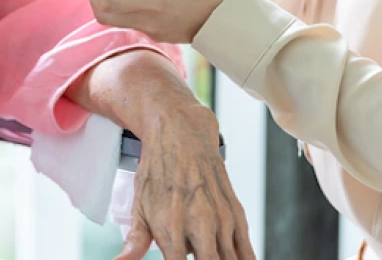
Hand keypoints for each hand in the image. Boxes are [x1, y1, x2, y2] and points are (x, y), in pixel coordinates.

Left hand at [63, 0, 239, 44]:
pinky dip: (125, 4)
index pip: (107, 2)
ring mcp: (155, 30)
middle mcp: (149, 21)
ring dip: (107, 1)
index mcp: (153, 4)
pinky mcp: (162, 32)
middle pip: (106, 15)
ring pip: (118, 19)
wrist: (238, 20)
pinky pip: (134, 19)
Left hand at [119, 106, 254, 259]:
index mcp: (170, 227)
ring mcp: (220, 218)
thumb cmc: (158, 171)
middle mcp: (198, 224)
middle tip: (195, 258)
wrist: (182, 135)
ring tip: (209, 253)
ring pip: (230, 259)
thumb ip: (135, 241)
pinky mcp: (236, 212)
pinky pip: (246, 248)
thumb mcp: (139, 205)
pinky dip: (243, 259)